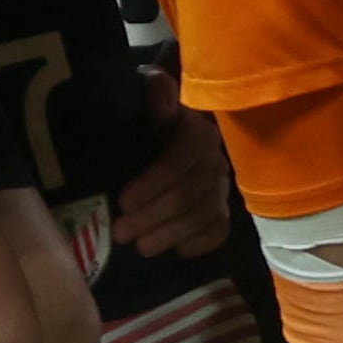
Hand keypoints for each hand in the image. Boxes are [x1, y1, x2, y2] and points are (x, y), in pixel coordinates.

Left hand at [108, 107, 235, 259]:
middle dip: (154, 215)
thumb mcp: (146, 102)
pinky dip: (201, 243)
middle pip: (191, 193)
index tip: (123, 202)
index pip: (183, 159)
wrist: (162, 138)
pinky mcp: (222, 211)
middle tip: (121, 233)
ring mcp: (221, 188)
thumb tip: (159, 92)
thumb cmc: (148, 122)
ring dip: (172, 234)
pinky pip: (220, 230)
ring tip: (141, 247)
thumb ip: (154, 94)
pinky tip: (178, 251)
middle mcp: (216, 160)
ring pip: (204, 215)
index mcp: (199, 133)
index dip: (155, 183)